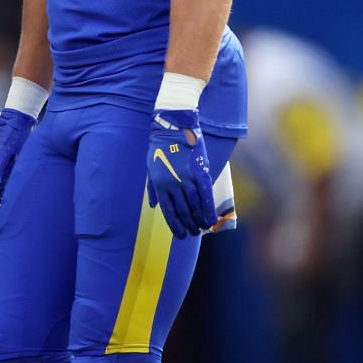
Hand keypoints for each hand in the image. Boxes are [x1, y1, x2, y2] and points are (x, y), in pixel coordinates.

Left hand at [146, 109, 216, 238]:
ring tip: (202, 228)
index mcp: (160, 185)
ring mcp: (187, 179)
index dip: (175, 225)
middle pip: (182, 211)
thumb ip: (153, 188)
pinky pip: (205, 194)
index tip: (181, 235)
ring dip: (199, 219)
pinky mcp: (200, 172)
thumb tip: (153, 206)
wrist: (173, 127)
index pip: (168, 211)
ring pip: (194, 205)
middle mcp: (173, 185)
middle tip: (194, 233)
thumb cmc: (160, 147)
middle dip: (188, 224)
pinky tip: (211, 219)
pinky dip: (208, 208)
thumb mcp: (151, 168)